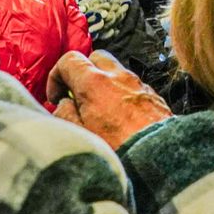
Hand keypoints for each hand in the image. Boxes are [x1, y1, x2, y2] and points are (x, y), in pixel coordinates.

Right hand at [47, 50, 170, 151]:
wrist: (158, 156)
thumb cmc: (118, 148)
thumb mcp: (80, 134)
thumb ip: (65, 114)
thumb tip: (63, 104)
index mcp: (94, 83)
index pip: (70, 60)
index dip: (56, 77)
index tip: (56, 97)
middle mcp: (118, 76)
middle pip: (95, 58)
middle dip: (83, 73)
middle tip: (77, 97)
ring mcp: (138, 83)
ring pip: (116, 71)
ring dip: (103, 83)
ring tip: (98, 110)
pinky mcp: (152, 94)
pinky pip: (132, 85)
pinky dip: (121, 93)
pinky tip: (119, 116)